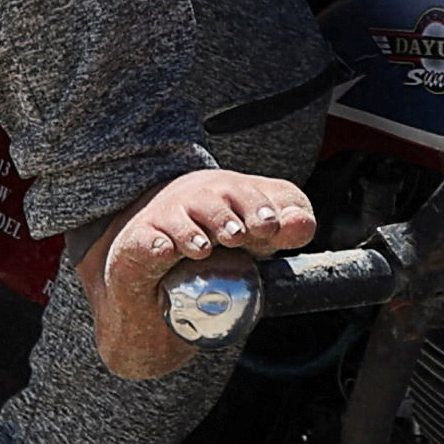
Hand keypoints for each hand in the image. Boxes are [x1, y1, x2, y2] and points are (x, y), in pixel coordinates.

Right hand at [113, 164, 319, 272]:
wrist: (164, 246)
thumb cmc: (223, 230)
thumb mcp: (263, 228)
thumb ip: (291, 224)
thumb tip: (302, 225)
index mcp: (231, 193)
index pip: (246, 193)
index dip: (259, 208)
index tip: (269, 227)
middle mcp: (199, 201)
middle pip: (212, 199)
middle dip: (226, 216)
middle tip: (238, 235)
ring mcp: (168, 221)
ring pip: (178, 218)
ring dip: (192, 231)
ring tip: (203, 248)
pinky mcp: (140, 243)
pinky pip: (142, 241)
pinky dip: (152, 244)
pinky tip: (163, 250)